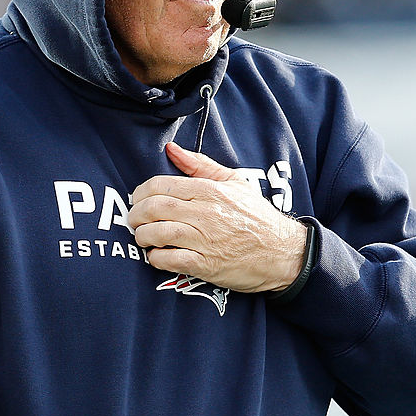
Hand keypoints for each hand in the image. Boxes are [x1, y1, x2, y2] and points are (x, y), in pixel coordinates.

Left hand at [128, 142, 306, 292]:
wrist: (282, 253)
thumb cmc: (256, 216)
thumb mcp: (233, 182)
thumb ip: (200, 165)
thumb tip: (171, 149)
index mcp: (210, 191)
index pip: (161, 185)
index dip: (141, 192)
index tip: (139, 199)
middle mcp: (205, 213)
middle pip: (154, 208)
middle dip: (136, 214)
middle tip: (134, 219)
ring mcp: (205, 240)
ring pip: (158, 233)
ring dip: (142, 236)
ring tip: (143, 236)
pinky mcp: (205, 265)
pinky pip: (169, 260)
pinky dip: (155, 258)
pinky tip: (156, 255)